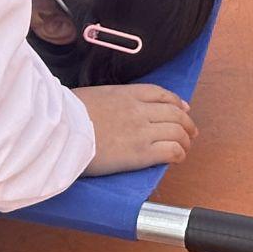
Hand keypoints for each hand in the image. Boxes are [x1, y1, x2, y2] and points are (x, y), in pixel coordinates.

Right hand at [76, 83, 197, 175]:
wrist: (62, 130)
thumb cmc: (67, 114)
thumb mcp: (90, 96)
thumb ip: (107, 100)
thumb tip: (107, 108)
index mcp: (125, 93)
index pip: (160, 93)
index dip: (176, 101)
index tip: (182, 108)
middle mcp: (139, 110)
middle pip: (175, 113)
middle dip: (187, 123)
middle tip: (190, 131)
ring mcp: (142, 131)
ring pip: (178, 132)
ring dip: (185, 140)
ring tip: (185, 147)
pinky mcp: (141, 153)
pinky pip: (171, 151)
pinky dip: (179, 153)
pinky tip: (177, 157)